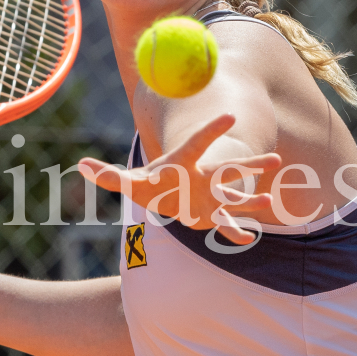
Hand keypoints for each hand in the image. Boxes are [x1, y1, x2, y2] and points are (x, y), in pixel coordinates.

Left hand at [77, 114, 279, 244]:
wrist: (167, 195)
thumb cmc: (150, 183)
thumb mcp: (128, 180)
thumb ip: (108, 175)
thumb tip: (81, 166)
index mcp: (184, 163)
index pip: (198, 144)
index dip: (212, 131)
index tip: (231, 116)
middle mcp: (203, 179)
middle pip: (228, 171)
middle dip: (249, 166)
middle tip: (275, 160)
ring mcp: (210, 198)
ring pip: (235, 198)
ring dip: (251, 201)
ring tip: (269, 200)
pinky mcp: (211, 217)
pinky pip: (226, 225)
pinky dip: (235, 233)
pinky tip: (247, 239)